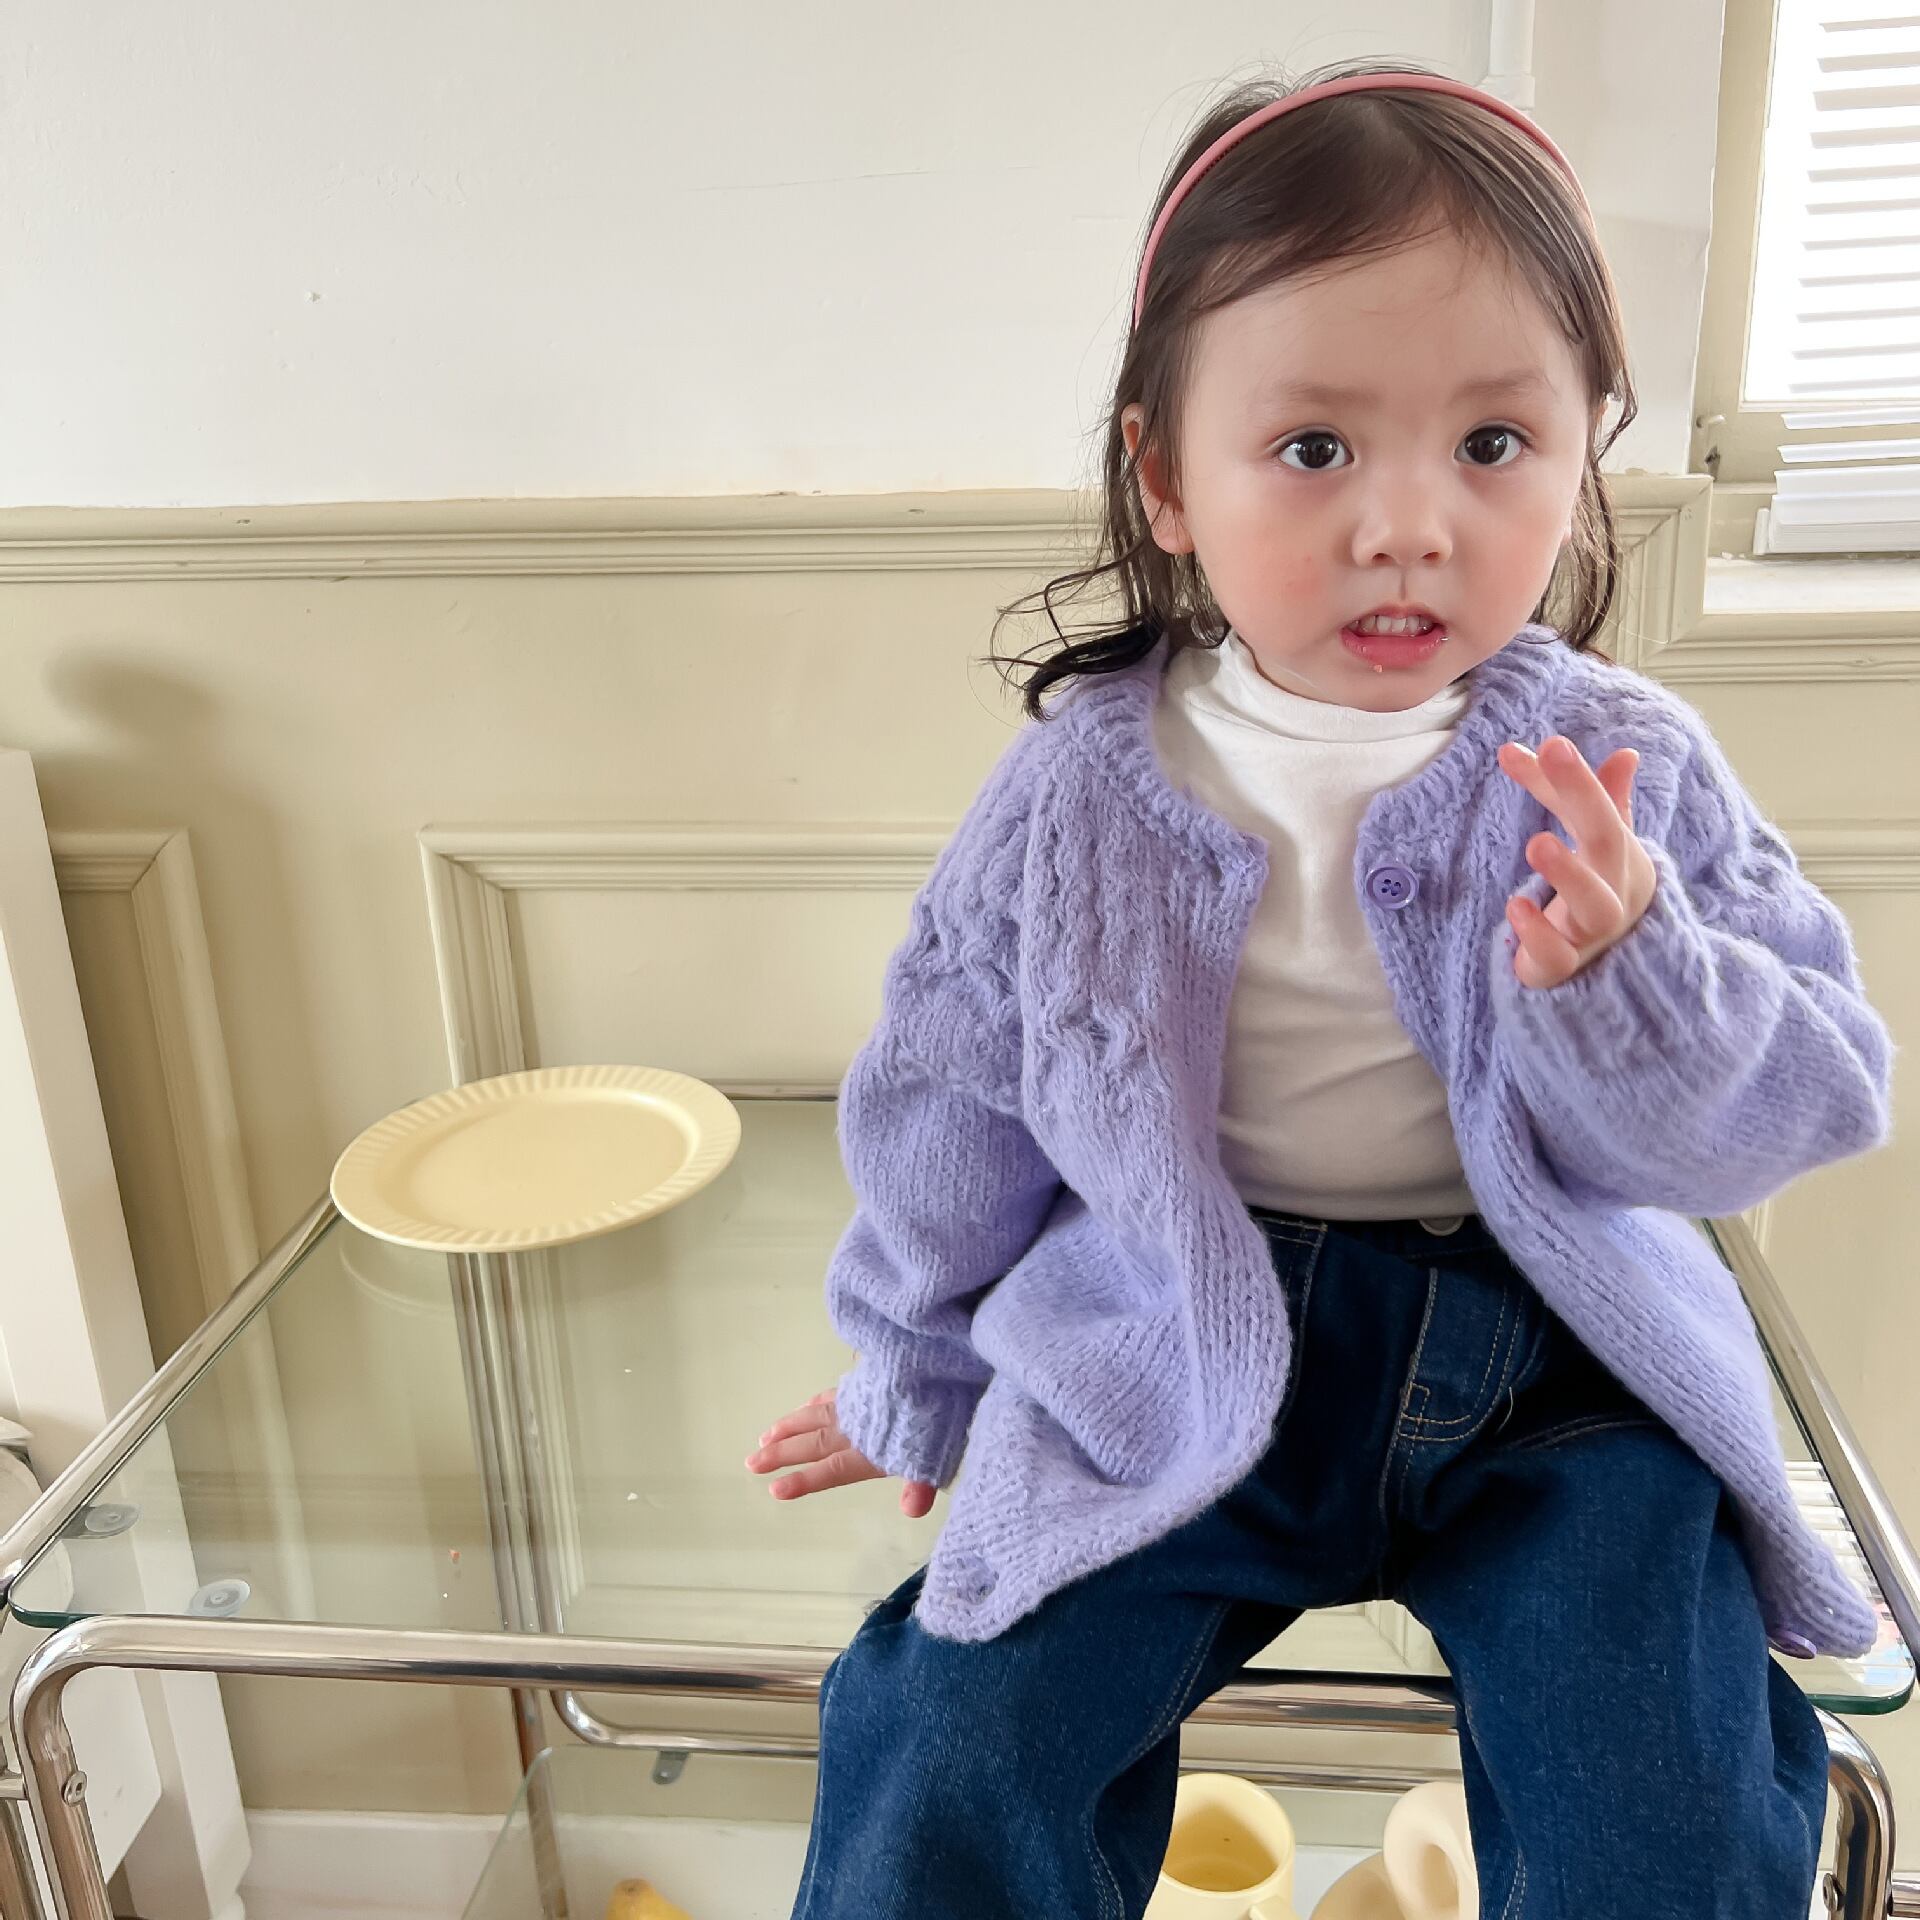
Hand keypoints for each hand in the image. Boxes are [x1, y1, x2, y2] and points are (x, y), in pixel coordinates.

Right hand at [745, 1388, 938, 1518]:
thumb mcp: (936, 1455)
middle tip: (751, 1462)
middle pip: (812, 1442)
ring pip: (814, 1414)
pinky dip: (812, 1402)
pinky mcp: (865, 1380)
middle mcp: (856, 1426)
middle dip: (781, 1454)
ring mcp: (858, 1401)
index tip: (774, 1489)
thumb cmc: (943, 1415)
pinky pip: (830, 1393)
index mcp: (871, 1450)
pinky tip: (806, 1403)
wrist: (944, 1362)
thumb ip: (920, 1485)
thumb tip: (912, 1511)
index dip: (804, 1480)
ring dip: (789, 1427)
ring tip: (765, 1436)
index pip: (831, 1469)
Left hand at [1495, 734, 1656, 989]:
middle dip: (1582, 796)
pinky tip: (1516, 907)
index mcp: (1625, 858)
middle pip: (1608, 842)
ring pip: (1596, 906)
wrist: (1605, 979)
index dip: (1576, 777)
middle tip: (1552, 752)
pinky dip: (1538, 934)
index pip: (1602, 810)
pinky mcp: (1565, 970)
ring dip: (1569, 872)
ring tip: (1536, 842)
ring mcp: (1593, 934)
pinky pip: (1558, 957)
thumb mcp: (1598, 849)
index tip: (1547, 742)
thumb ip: (1595, 802)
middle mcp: (1617, 893)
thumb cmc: (1597, 898)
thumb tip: (1627, 753)